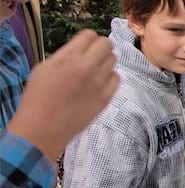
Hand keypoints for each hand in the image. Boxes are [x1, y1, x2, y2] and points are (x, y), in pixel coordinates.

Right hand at [7, 30, 118, 162]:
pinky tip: (101, 83)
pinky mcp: (105, 98)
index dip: (88, 40)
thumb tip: (81, 51)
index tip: (85, 47)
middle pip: (106, 45)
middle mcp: (87, 67)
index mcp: (69, 57)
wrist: (44, 126)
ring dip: (106, 62)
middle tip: (94, 57)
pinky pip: (117, 79)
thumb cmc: (39, 96)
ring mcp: (99, 83)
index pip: (90, 35)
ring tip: (95, 72)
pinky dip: (111, 78)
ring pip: (114, 61)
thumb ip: (66, 55)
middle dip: (101, 48)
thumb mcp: (45, 67)